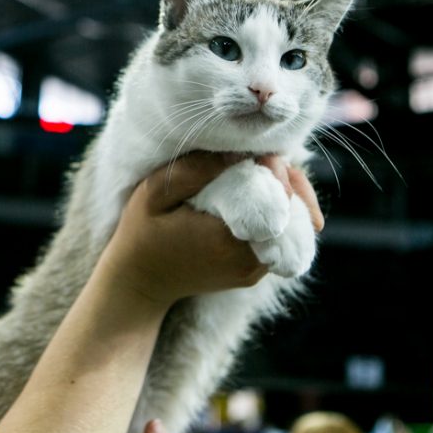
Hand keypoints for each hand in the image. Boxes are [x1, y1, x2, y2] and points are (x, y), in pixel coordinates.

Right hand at [99, 152, 324, 305]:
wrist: (139, 281)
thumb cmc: (142, 232)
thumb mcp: (155, 192)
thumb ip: (195, 171)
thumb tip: (238, 152)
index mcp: (228, 240)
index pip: (278, 200)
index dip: (276, 171)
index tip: (258, 154)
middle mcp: (249, 262)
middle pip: (293, 214)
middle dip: (286, 182)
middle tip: (265, 158)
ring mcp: (254, 272)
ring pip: (291, 228)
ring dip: (283, 198)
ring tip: (263, 173)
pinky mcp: (253, 274)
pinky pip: (279, 240)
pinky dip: (275, 217)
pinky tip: (259, 198)